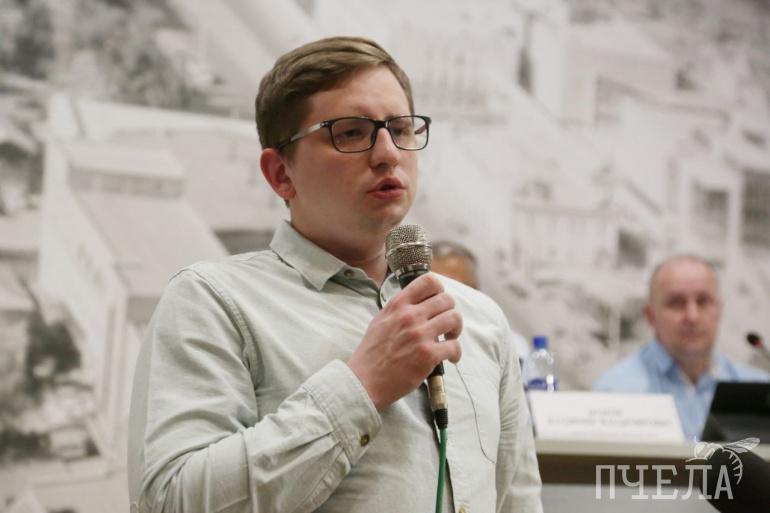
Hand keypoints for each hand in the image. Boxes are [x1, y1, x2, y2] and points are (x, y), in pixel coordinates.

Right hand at [347, 273, 462, 410]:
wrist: (364, 381)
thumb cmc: (372, 354)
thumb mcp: (380, 320)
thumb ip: (399, 309)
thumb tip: (418, 302)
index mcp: (397, 305)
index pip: (428, 281)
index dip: (440, 289)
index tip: (439, 300)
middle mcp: (409, 316)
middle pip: (447, 299)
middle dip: (450, 311)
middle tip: (447, 325)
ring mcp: (420, 335)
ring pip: (454, 318)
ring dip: (456, 330)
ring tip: (450, 339)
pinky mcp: (428, 355)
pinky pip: (454, 346)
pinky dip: (456, 353)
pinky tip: (450, 358)